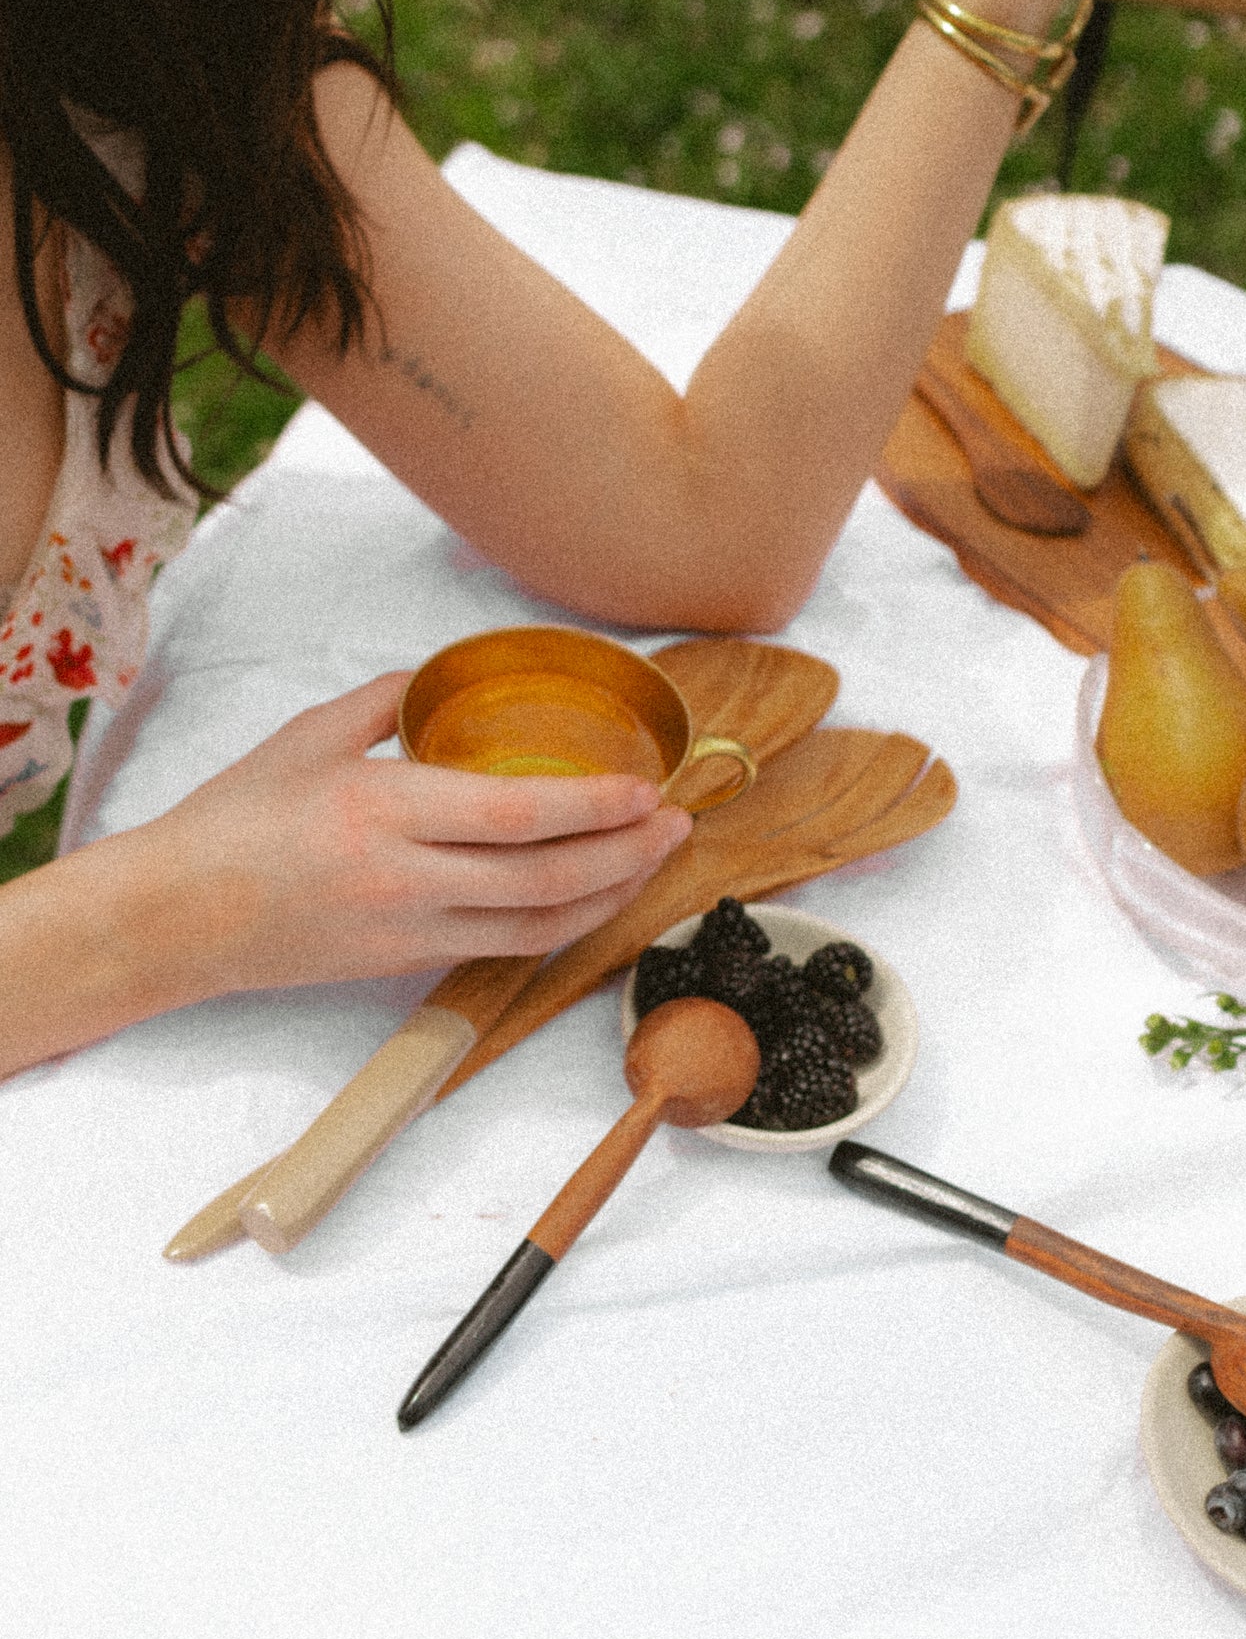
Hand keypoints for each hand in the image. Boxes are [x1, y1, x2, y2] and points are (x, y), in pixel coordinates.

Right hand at [130, 673, 692, 996]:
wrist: (176, 916)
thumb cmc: (235, 819)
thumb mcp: (309, 736)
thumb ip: (387, 701)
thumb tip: (443, 675)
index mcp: (383, 810)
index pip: (515, 816)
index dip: (594, 807)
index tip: (647, 788)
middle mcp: (404, 879)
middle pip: (546, 880)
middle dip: (627, 855)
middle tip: (677, 824)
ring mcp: (407, 930)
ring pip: (536, 927)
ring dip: (609, 897)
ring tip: (652, 860)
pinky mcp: (403, 963)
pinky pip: (503, 947)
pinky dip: (559, 924)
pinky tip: (590, 896)